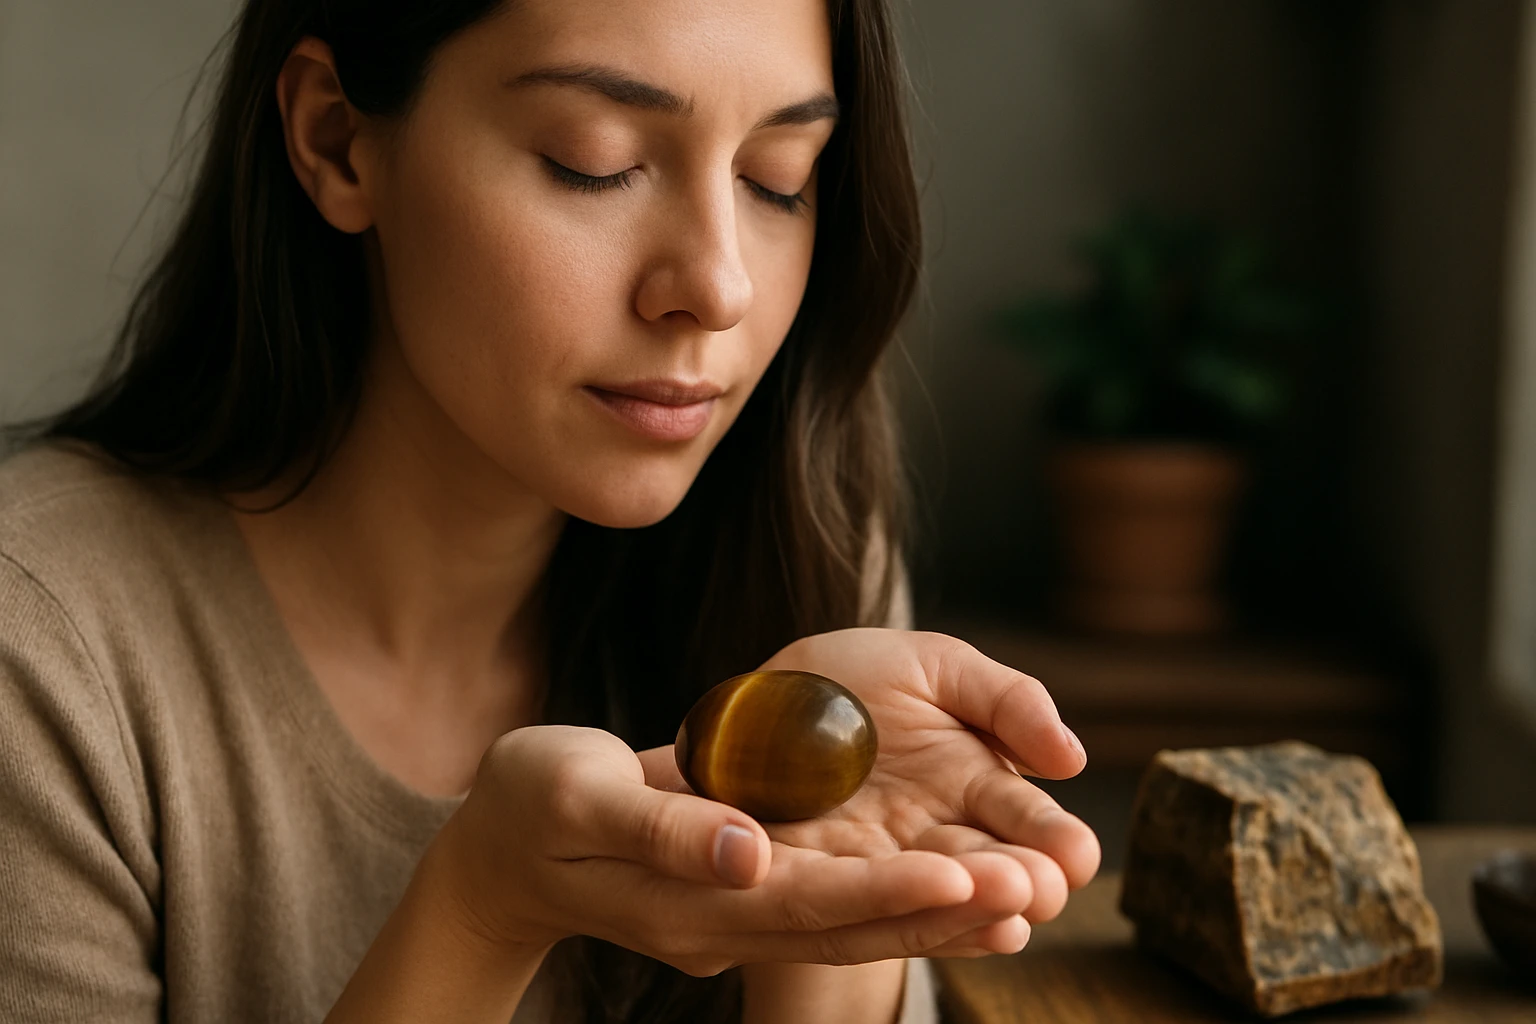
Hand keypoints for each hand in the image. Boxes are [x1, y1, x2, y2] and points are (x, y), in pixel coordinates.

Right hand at [425, 724, 1034, 976]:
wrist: (502, 850)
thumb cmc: (531, 804)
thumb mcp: (577, 797)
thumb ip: (664, 827)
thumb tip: (750, 851)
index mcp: (690, 900)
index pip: (805, 903)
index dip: (886, 895)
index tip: (961, 878)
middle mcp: (726, 923)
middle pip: (848, 929)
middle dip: (941, 914)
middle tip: (1030, 889)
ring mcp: (737, 920)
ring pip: (852, 929)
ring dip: (937, 918)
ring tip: (1023, 897)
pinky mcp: (746, 900)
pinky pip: (836, 909)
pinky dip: (899, 904)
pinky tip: (958, 889)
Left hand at [641, 629, 1100, 956]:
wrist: (759, 695)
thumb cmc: (857, 676)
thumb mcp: (936, 667)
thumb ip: (1008, 701)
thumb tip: (1073, 759)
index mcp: (977, 782)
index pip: (1027, 820)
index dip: (1053, 839)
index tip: (1076, 855)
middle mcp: (940, 835)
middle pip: (991, 868)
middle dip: (1021, 882)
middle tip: (1041, 887)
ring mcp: (883, 865)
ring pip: (937, 898)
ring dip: (970, 908)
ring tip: (1000, 909)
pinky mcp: (820, 880)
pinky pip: (861, 908)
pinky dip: (898, 919)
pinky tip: (935, 925)